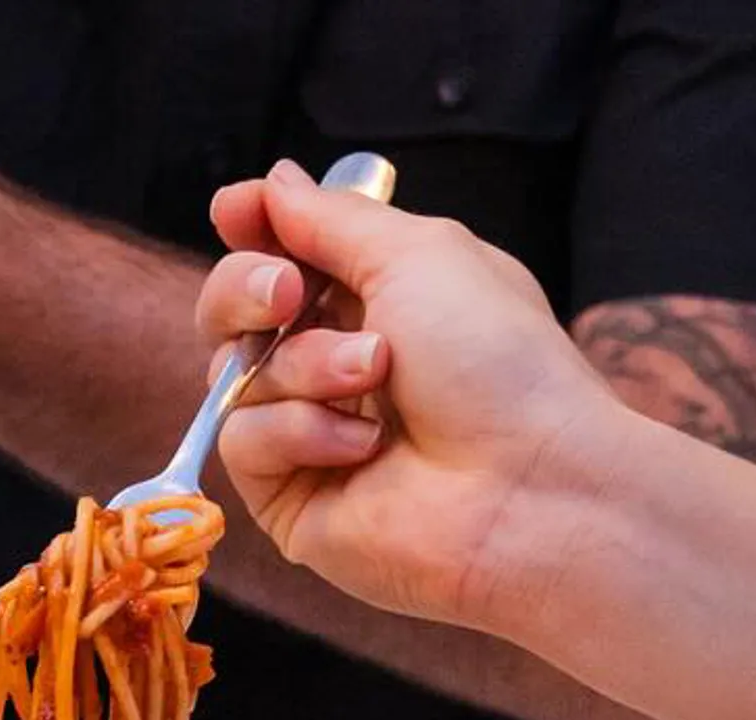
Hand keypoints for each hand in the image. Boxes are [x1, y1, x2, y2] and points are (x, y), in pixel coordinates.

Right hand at [198, 160, 626, 634]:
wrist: (522, 483)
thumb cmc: (496, 362)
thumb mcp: (418, 254)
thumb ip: (331, 220)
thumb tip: (268, 184)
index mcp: (375, 301)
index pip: (281, 258)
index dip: (254, 233)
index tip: (235, 210)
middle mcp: (334, 366)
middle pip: (233, 314)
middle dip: (249, 289)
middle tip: (287, 294)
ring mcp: (307, 435)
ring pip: (235, 374)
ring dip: (305, 366)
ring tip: (373, 377)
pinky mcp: (289, 498)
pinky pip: (243, 441)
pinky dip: (299, 431)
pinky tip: (363, 446)